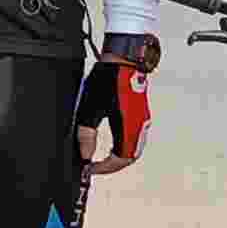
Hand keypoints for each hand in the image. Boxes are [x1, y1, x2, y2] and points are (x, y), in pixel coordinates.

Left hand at [78, 56, 152, 173]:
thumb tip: (85, 154)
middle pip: (130, 157)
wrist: (123, 59)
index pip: (121, 159)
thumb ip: (87, 133)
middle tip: (96, 166)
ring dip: (119, 157)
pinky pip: (135, 138)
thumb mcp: (90, 107)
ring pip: (134, 149)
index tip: (91, 168)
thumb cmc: (109, 78)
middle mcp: (139, 126)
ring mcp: (142, 120)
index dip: (105, 168)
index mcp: (128, 127)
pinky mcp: (140, 114)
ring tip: (101, 158)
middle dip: (112, 165)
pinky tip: (112, 143)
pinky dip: (124, 146)